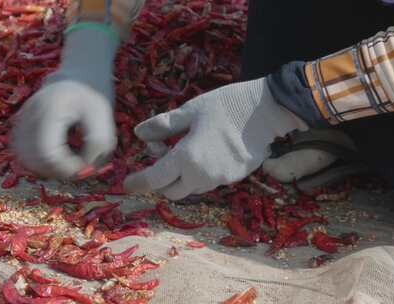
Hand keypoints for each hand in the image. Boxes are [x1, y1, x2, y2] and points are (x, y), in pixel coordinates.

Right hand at [11, 81, 115, 178]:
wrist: (76, 79)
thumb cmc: (92, 97)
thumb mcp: (104, 118)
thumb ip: (97, 145)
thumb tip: (83, 170)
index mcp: (51, 107)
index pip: (47, 151)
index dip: (65, 168)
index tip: (84, 166)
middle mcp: (29, 112)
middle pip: (33, 158)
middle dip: (57, 171)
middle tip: (78, 167)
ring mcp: (20, 119)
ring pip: (25, 159)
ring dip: (48, 169)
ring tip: (68, 161)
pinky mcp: (17, 127)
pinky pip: (22, 154)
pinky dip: (38, 163)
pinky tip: (56, 156)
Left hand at [123, 78, 307, 199]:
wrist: (267, 111)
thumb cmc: (225, 106)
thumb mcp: (190, 111)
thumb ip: (163, 126)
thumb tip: (139, 134)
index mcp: (187, 158)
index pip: (154, 179)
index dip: (138, 182)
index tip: (126, 184)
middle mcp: (202, 175)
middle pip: (171, 191)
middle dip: (159, 180)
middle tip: (161, 154)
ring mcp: (219, 179)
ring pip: (189, 189)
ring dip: (179, 178)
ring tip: (184, 150)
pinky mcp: (233, 178)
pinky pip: (207, 183)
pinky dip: (197, 175)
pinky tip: (203, 153)